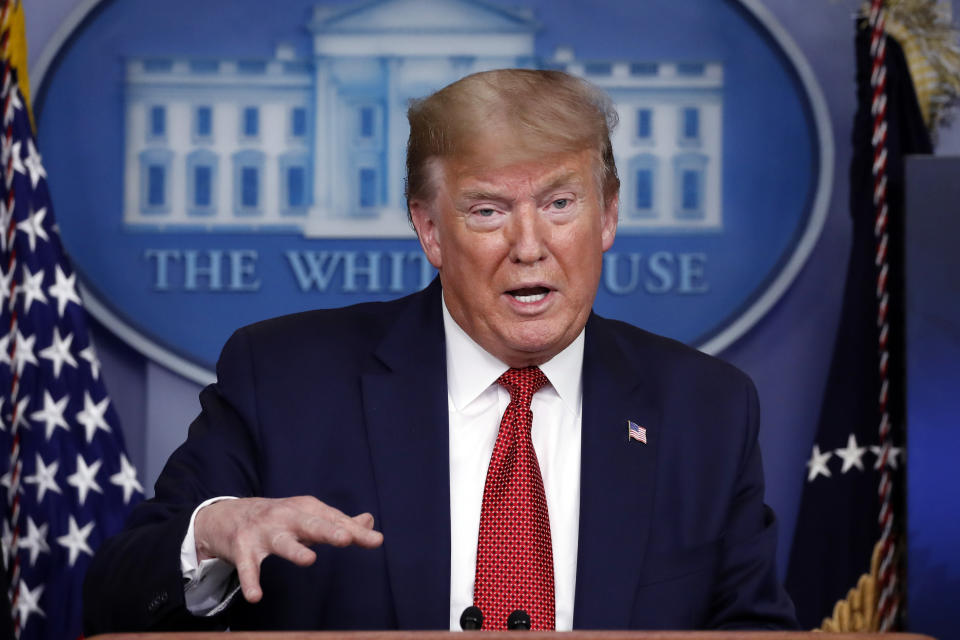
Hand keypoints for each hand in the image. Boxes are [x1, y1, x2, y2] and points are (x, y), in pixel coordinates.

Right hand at [193, 496, 382, 602]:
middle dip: (328, 530)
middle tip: (345, 538)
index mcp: (306, 509)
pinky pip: (248, 567)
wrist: (225, 514)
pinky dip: (250, 581)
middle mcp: (287, 517)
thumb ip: (339, 522)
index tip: (376, 540)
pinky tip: (256, 596)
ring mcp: (264, 532)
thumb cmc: (278, 517)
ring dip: (294, 550)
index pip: (335, 521)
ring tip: (309, 560)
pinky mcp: (243, 549)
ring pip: (282, 542)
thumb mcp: (307, 515)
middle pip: (311, 524)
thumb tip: (369, 521)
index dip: (355, 531)